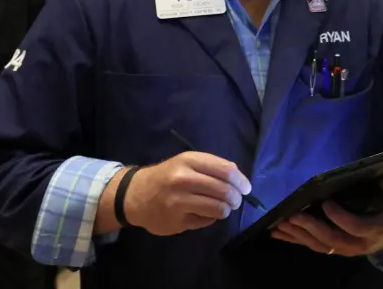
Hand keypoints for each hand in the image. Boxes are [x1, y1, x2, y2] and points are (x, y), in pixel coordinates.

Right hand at [121, 152, 251, 236]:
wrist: (136, 195)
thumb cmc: (168, 176)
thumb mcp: (187, 163)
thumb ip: (212, 168)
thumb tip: (240, 181)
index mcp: (189, 161)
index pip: (226, 171)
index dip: (241, 181)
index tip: (246, 188)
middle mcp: (183, 179)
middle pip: (224, 190)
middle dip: (236, 198)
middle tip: (237, 201)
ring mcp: (179, 202)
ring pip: (218, 208)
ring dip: (226, 209)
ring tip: (224, 208)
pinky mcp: (177, 221)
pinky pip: (206, 221)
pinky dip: (211, 218)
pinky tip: (205, 214)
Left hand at [272, 178, 382, 255]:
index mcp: (374, 229)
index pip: (355, 226)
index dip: (340, 217)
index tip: (326, 203)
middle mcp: (358, 244)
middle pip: (332, 240)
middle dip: (311, 228)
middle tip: (293, 216)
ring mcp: (345, 250)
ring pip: (320, 246)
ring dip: (299, 236)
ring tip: (280, 225)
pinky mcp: (335, 251)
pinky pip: (314, 247)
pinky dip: (296, 240)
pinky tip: (279, 234)